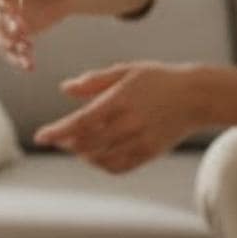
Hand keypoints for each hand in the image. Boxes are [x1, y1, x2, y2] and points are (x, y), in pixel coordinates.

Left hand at [31, 61, 200, 172]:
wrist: (196, 96)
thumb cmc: (158, 79)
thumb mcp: (125, 71)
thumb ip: (94, 81)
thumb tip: (65, 88)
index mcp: (120, 100)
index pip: (80, 122)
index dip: (57, 131)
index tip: (40, 137)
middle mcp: (128, 123)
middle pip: (86, 143)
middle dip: (66, 143)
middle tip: (57, 138)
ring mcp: (140, 141)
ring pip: (100, 158)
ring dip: (82, 155)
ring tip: (75, 146)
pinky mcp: (149, 153)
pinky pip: (119, 167)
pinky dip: (102, 165)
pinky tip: (95, 156)